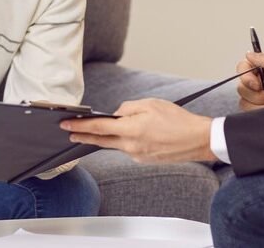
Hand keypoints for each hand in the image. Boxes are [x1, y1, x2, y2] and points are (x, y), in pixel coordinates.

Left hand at [60, 99, 216, 163]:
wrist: (197, 139)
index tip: (66, 124)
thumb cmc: (177, 119)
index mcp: (131, 130)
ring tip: (96, 130)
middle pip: (101, 140)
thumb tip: (116, 114)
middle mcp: (131, 146)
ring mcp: (137, 155)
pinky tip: (131, 134)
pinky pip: (129, 148)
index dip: (80, 125)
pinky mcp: (144, 160)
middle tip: (70, 132)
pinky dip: (125, 141)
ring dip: (106, 137)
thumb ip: (128, 108)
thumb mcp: (150, 104)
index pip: (98, 127)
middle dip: (84, 135)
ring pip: (116, 144)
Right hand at [236, 51, 263, 110]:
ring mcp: (256, 98)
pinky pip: (247, 111)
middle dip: (256, 94)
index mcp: (263, 71)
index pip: (243, 67)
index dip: (246, 76)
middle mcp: (258, 83)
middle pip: (241, 86)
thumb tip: (250, 54)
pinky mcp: (256, 111)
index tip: (257, 84)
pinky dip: (259, 111)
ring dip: (259, 104)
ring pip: (243, 100)